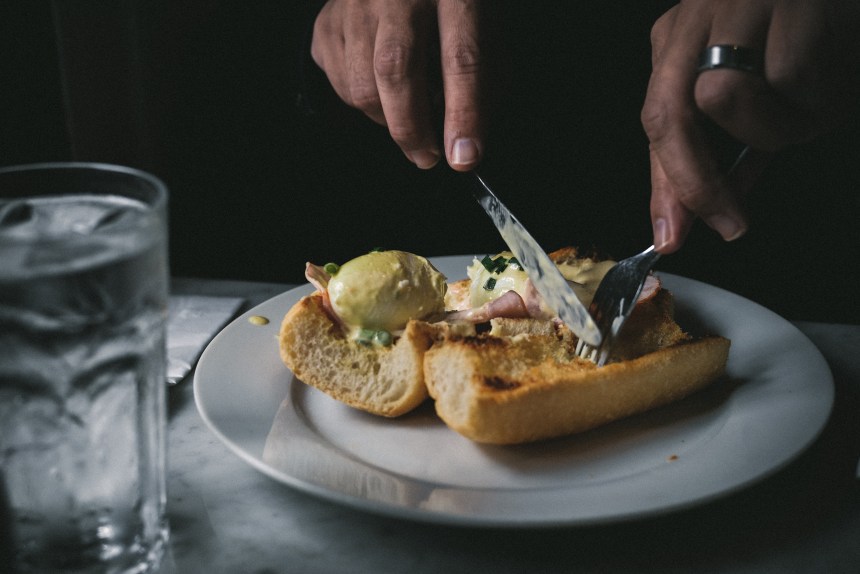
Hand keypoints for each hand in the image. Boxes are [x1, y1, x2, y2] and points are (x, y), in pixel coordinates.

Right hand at [311, 0, 483, 170]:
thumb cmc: (449, 12)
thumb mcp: (484, 33)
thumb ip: (484, 82)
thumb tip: (465, 144)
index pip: (460, 57)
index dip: (463, 114)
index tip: (463, 156)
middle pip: (396, 70)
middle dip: (412, 128)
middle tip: (426, 158)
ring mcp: (356, 4)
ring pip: (362, 86)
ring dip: (387, 121)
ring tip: (407, 120)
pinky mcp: (326, 23)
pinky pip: (340, 84)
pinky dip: (363, 104)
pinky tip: (381, 92)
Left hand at [642, 0, 859, 252]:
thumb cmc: (807, 36)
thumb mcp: (755, 95)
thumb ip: (724, 148)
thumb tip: (709, 209)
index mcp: (680, 42)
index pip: (658, 124)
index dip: (667, 188)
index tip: (671, 236)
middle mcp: (698, 17)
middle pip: (671, 113)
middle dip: (699, 181)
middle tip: (730, 222)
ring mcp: (736, 3)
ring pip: (728, 95)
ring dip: (778, 127)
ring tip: (814, 104)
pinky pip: (790, 73)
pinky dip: (820, 95)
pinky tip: (835, 71)